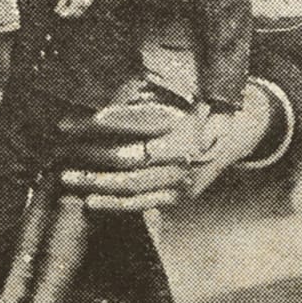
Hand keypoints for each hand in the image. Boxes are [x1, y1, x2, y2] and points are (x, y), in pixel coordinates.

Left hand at [54, 82, 276, 212]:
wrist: (239, 133)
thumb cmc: (202, 106)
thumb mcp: (178, 97)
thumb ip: (142, 102)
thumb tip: (101, 110)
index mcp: (182, 135)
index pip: (131, 136)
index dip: (97, 132)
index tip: (70, 126)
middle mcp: (183, 164)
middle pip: (126, 166)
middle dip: (90, 163)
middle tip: (61, 157)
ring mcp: (182, 185)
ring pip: (132, 190)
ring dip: (96, 186)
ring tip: (68, 179)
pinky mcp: (180, 199)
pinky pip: (143, 206)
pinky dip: (115, 205)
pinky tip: (91, 200)